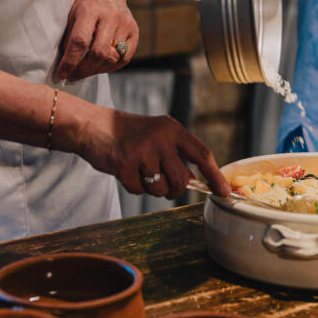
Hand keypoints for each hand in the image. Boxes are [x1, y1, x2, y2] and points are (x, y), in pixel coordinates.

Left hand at [57, 0, 137, 81]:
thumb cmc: (84, 6)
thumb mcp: (72, 16)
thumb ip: (69, 39)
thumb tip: (65, 68)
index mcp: (90, 10)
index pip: (80, 41)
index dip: (70, 61)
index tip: (62, 73)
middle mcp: (110, 15)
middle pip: (98, 52)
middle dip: (84, 70)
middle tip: (73, 76)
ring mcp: (125, 23)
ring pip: (112, 58)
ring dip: (96, 70)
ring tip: (85, 70)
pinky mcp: (135, 31)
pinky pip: (124, 58)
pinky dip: (111, 66)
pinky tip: (100, 65)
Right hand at [74, 104, 231, 199]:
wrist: (93, 125)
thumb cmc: (129, 134)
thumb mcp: (157, 135)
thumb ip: (176, 154)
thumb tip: (196, 182)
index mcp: (172, 128)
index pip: (201, 154)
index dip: (215, 176)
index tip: (224, 192)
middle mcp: (160, 137)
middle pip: (181, 180)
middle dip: (174, 190)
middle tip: (164, 185)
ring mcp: (142, 150)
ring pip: (160, 188)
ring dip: (151, 188)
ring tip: (140, 171)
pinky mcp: (124, 163)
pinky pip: (138, 190)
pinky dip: (133, 186)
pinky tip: (125, 170)